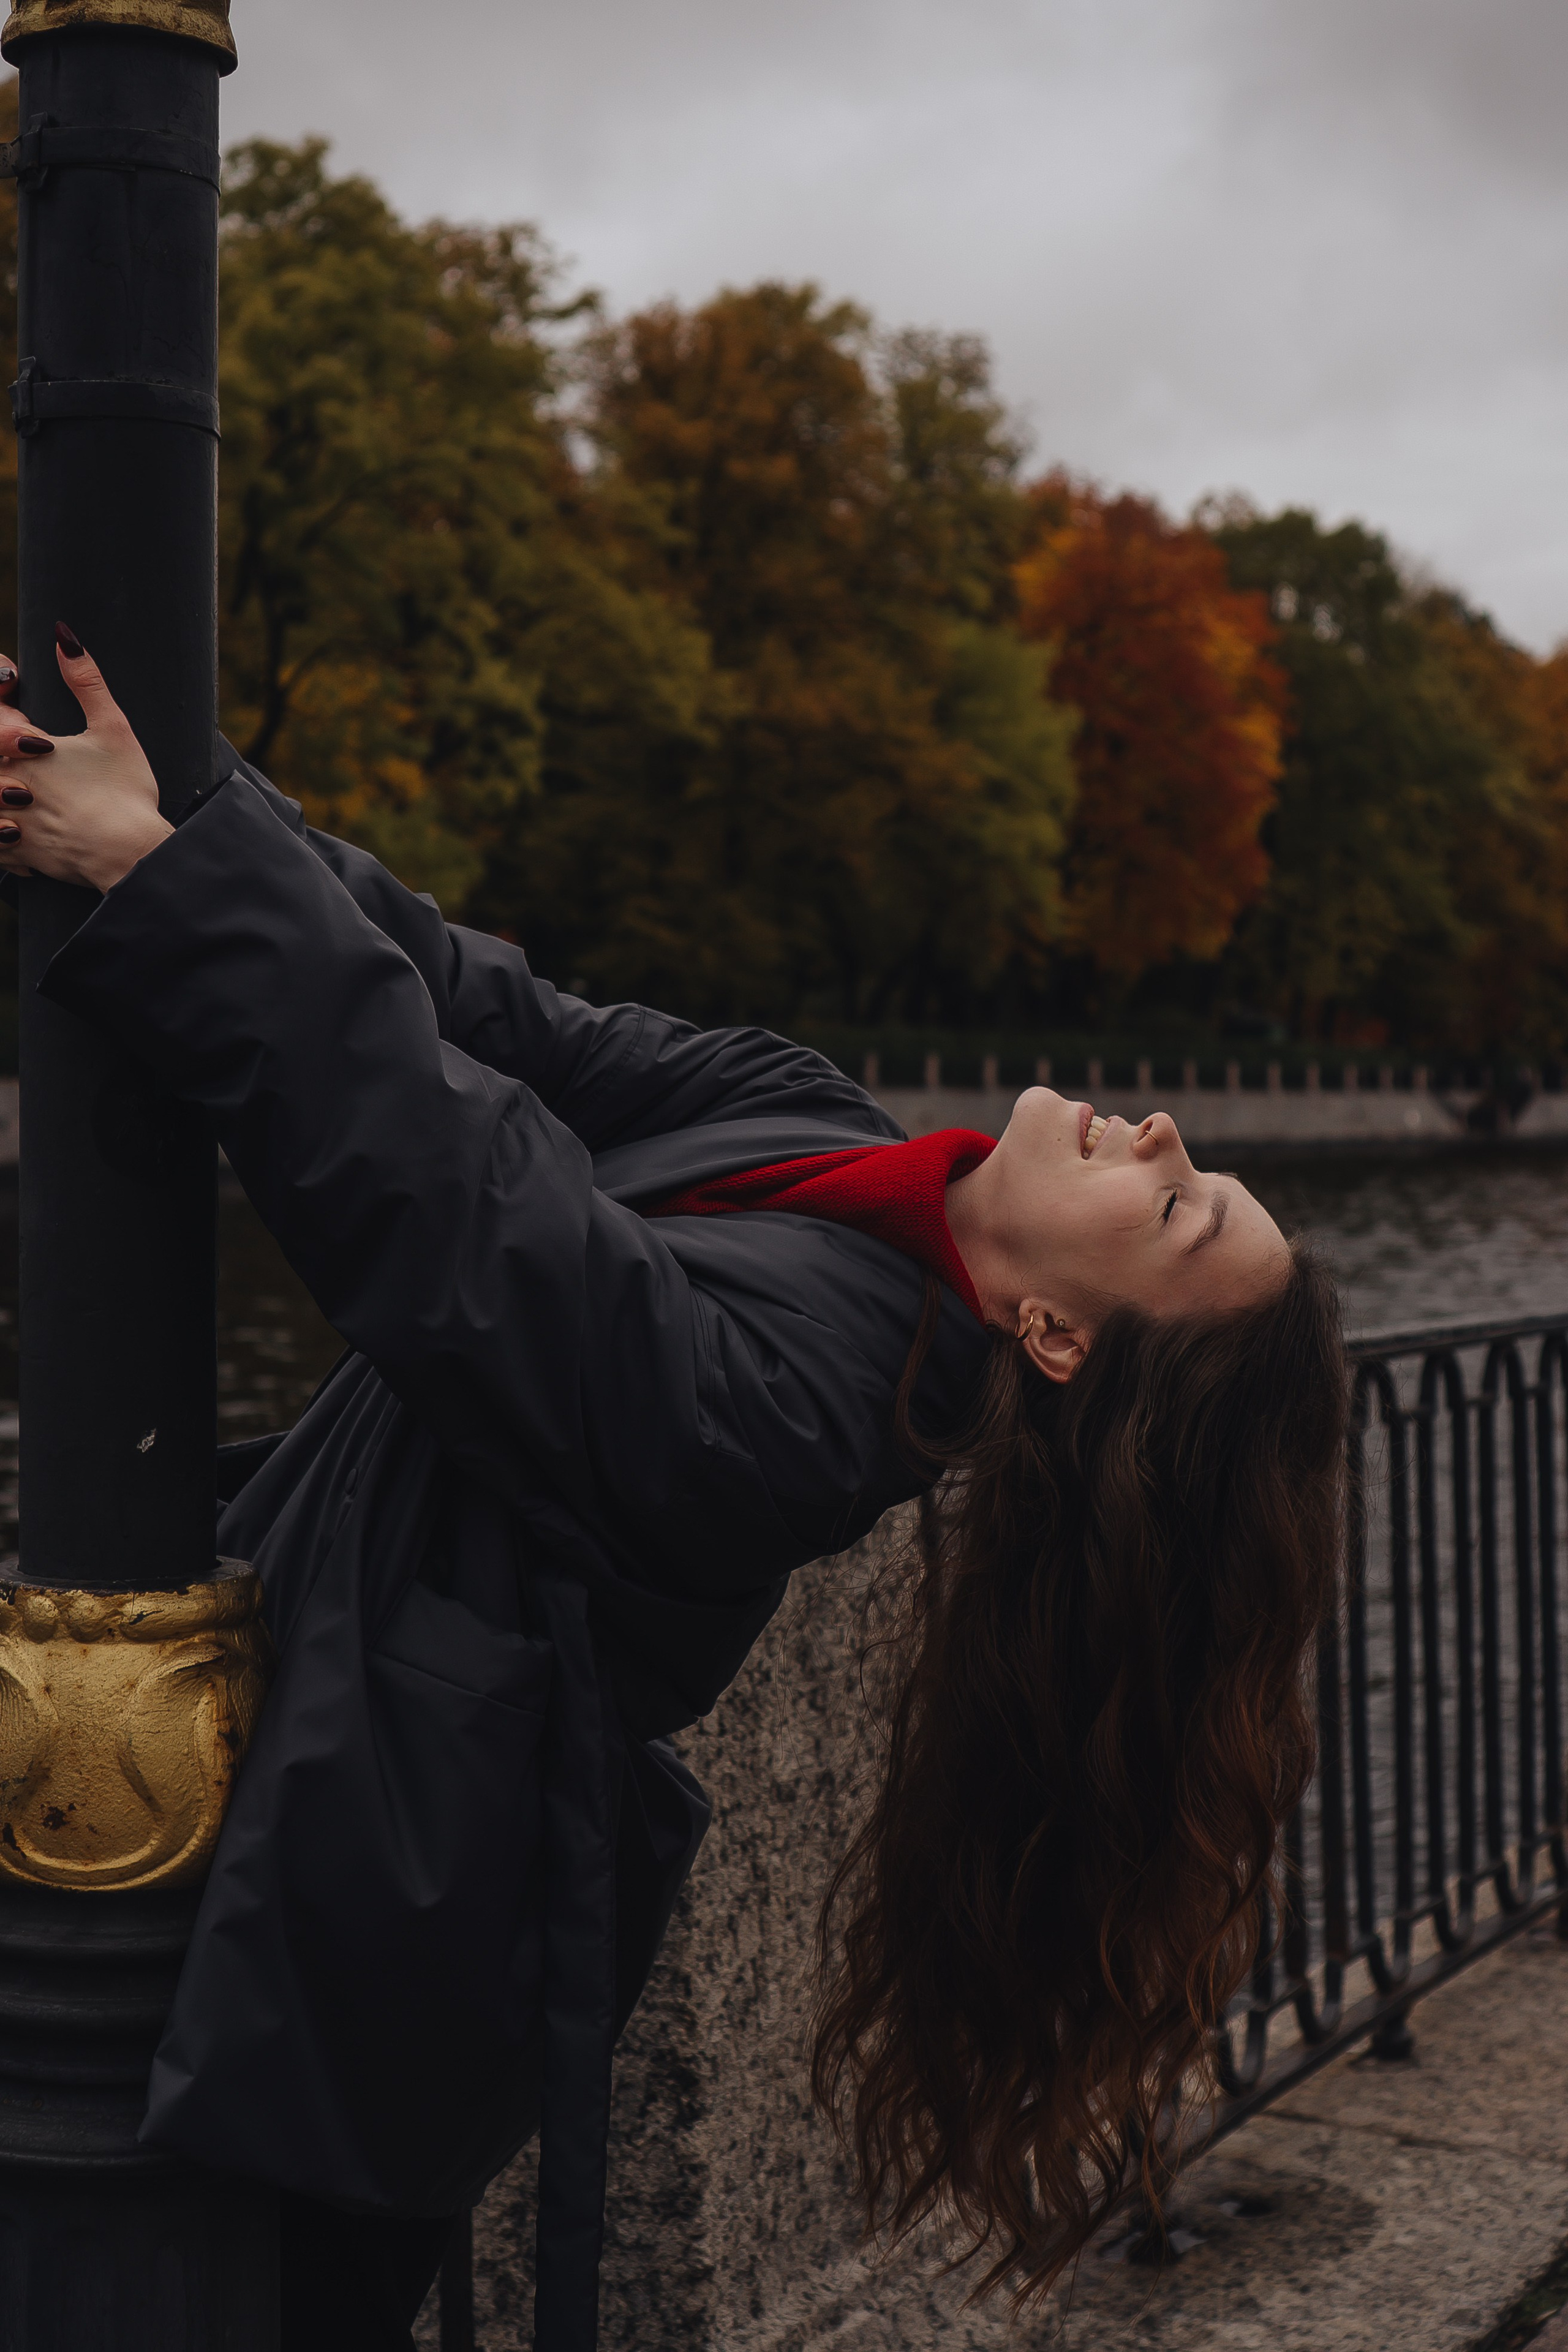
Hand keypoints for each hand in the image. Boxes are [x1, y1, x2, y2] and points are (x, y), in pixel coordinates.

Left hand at [0, 626, 171, 893]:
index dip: (8, 716)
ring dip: (1, 798)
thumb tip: (64, 637)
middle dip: (6, 755)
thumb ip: (86, 682)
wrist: (130, 853)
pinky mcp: (19, 851)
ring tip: (21, 797)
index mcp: (27, 748)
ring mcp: (11, 819)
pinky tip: (19, 831)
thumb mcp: (113, 728)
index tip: (33, 730)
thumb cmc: (125, 791)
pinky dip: (4, 836)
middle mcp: (10, 782)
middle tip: (35, 757)